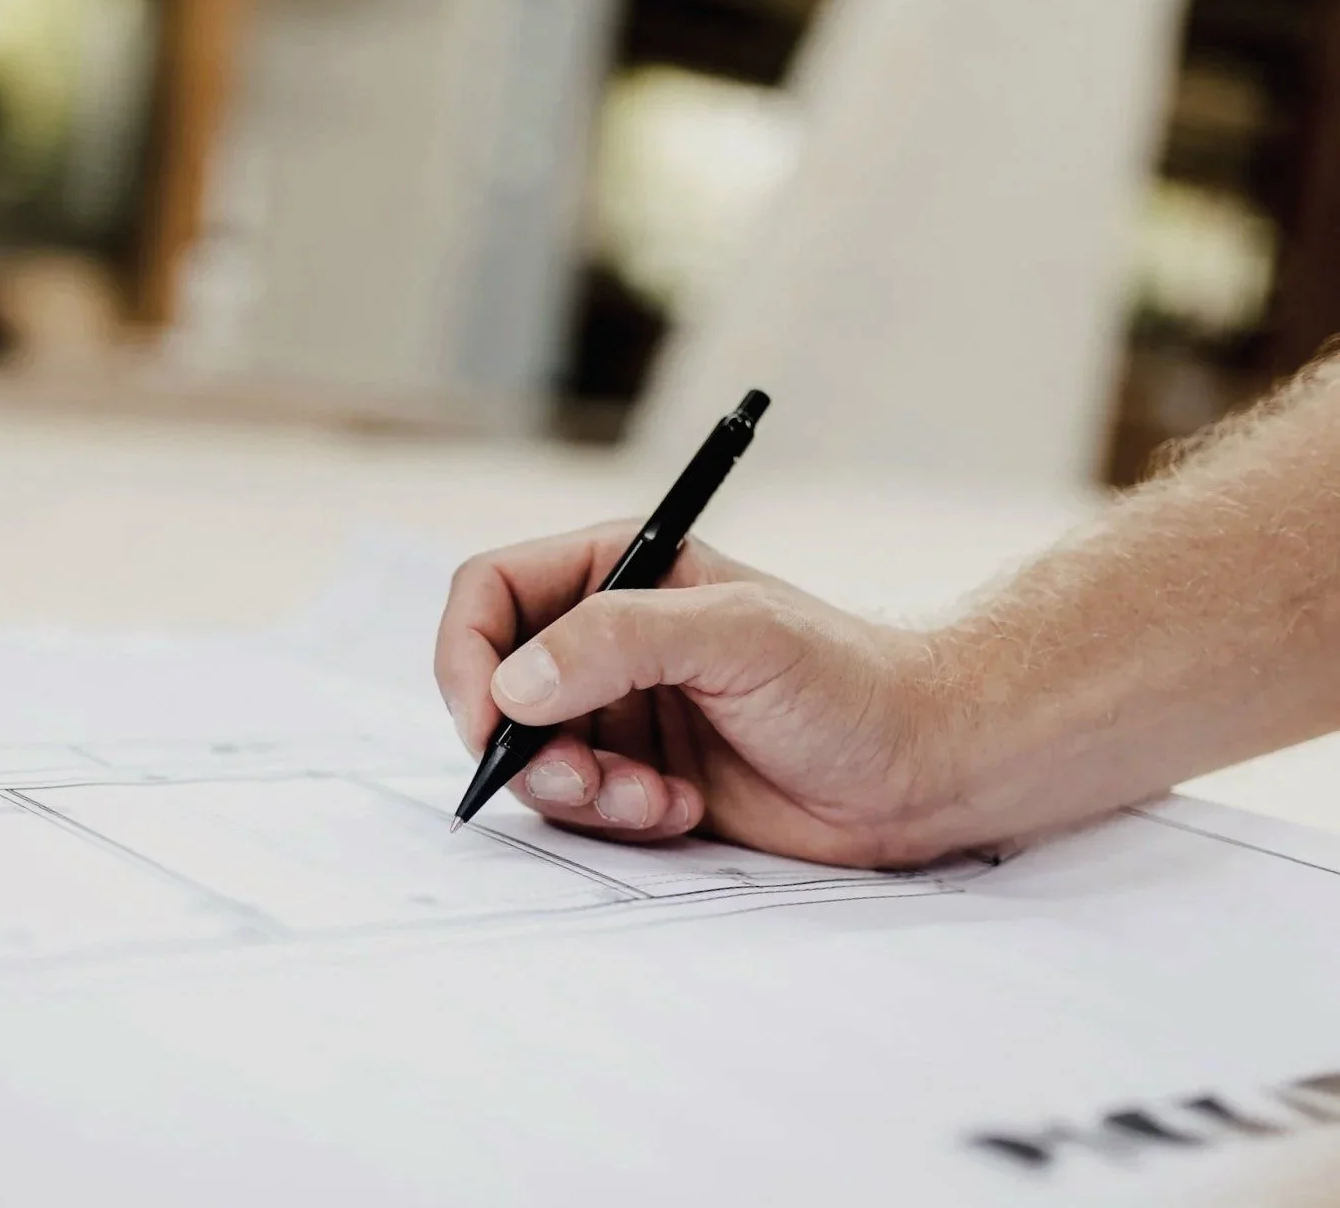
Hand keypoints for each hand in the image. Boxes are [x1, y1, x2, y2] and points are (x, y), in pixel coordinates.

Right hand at [434, 521, 970, 867]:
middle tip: (581, 778)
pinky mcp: (638, 777)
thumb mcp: (736, 634)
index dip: (468, 655)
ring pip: (530, 757)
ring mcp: (619, 711)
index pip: (490, 594)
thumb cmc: (850, 678)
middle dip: (526, 745)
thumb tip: (516, 682)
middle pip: (495, 687)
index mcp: (616, 572)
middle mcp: (605, 639)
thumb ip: (618, 640)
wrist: (921, 768)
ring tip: (652, 798)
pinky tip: (679, 809)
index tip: (490, 717)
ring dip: (577, 790)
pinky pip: (577, 808)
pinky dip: (615, 818)